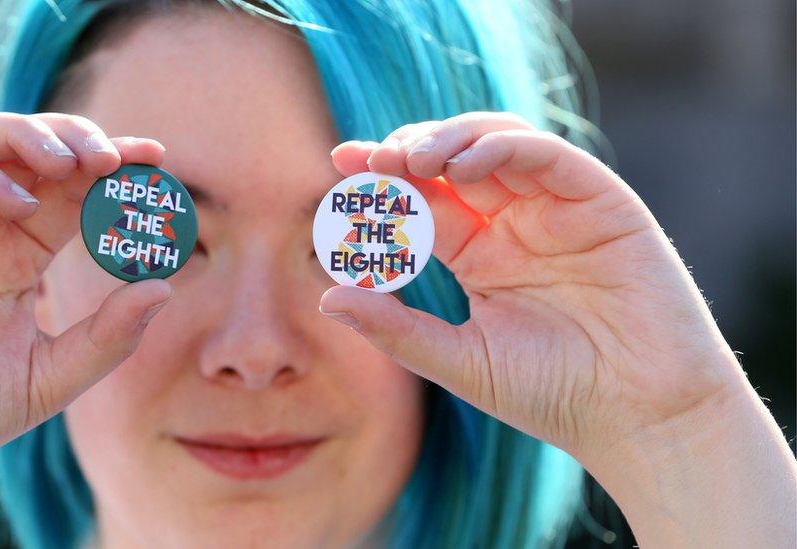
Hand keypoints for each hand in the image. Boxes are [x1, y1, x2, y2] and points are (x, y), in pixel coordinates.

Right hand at [0, 112, 170, 545]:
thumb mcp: (52, 377)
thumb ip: (109, 337)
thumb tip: (165, 287)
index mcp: (18, 254)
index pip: (71, 190)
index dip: (112, 167)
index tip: (155, 160)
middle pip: (28, 152)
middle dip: (76, 139)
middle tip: (116, 156)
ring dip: (27, 138)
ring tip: (71, 162)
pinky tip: (18, 206)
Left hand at [322, 112, 795, 546]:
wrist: (638, 416)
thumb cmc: (553, 394)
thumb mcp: (460, 359)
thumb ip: (396, 328)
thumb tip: (326, 297)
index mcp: (479, 253)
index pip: (422, 200)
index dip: (383, 179)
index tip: (341, 167)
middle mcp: (514, 223)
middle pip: (452, 161)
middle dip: (407, 150)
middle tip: (370, 160)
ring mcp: (556, 208)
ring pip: (496, 143)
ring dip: (449, 139)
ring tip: (409, 157)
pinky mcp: (601, 201)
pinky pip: (547, 155)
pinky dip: (503, 148)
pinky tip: (461, 166)